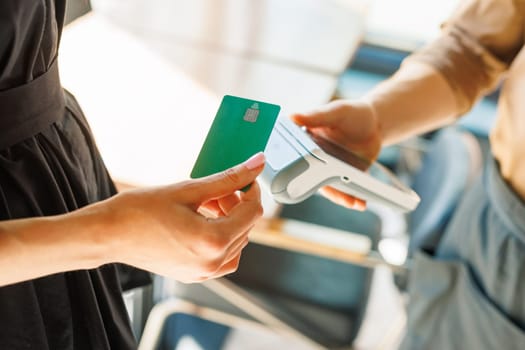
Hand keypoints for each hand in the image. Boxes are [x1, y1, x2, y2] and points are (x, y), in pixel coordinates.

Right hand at [89, 153, 265, 282]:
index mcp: (213, 242)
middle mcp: (211, 263)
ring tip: (208, 203)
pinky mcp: (193, 275)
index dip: (251, 191)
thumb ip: (227, 178)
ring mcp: (202, 273)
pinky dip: (221, 237)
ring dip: (230, 220)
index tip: (244, 178)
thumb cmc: (139, 211)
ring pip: (237, 243)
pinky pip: (223, 258)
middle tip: (218, 188)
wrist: (108, 234)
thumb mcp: (188, 190)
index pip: (252, 213)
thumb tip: (256, 164)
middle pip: (246, 228)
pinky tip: (204, 221)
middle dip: (237, 204)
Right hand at [291, 100, 381, 209]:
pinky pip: (345, 191)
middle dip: (322, 191)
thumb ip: (315, 116)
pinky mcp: (344, 179)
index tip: (294, 185)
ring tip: (352, 202)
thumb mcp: (335, 112)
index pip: (293, 160)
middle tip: (334, 195)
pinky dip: (352, 199)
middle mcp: (314, 160)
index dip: (292, 174)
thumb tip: (292, 116)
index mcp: (305, 144)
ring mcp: (329, 171)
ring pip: (329, 189)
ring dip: (340, 198)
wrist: (375, 125)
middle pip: (312, 180)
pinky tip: (360, 203)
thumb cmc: (352, 113)